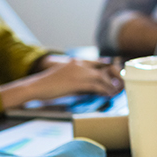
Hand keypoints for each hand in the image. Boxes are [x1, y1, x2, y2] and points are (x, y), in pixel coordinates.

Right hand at [0, 57, 122, 108]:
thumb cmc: (48, 85)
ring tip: (116, 92)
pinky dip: (104, 90)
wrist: (35, 86)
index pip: (98, 62)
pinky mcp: (76, 82)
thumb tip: (90, 87)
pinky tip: (108, 95)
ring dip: (111, 85)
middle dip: (114, 75)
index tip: (116, 76)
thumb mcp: (65, 77)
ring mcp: (78, 72)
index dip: (109, 69)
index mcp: (76, 61)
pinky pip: (95, 85)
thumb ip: (78, 78)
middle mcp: (79, 64)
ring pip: (102, 77)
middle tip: (120, 84)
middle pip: (104, 67)